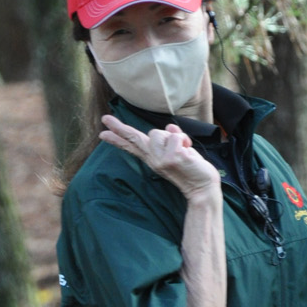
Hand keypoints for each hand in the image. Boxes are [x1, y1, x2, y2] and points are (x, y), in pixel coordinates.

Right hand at [99, 116, 221, 201]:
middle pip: (134, 138)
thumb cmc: (193, 169)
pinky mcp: (171, 158)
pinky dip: (185, 141)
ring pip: (160, 133)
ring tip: (183, 150)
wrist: (203, 188)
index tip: (102, 133)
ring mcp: (161, 160)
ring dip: (175, 137)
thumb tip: (170, 127)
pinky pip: (176, 136)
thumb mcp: (180, 152)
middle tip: (104, 118)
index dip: (117, 138)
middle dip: (119, 127)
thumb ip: (172, 139)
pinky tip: (188, 152)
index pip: (133, 146)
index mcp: (153, 158)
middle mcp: (154, 159)